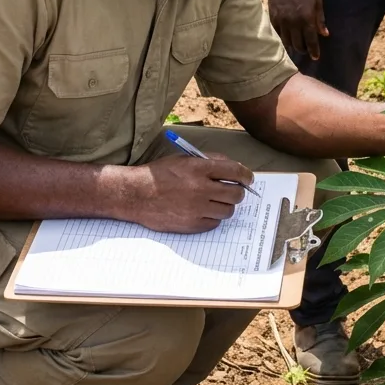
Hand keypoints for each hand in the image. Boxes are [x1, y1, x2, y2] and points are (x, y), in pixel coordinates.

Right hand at [120, 153, 254, 232]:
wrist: (136, 194)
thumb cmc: (160, 174)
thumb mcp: (185, 159)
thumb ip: (210, 161)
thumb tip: (233, 168)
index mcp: (200, 168)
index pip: (235, 171)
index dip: (246, 175)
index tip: (249, 179)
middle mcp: (200, 188)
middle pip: (236, 194)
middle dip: (238, 192)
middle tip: (233, 191)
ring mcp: (197, 209)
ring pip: (228, 210)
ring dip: (226, 205)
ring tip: (216, 201)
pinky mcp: (192, 225)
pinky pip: (215, 223)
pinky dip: (213, 217)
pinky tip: (204, 211)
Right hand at [267, 0, 327, 58]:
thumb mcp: (317, 1)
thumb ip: (320, 19)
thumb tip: (325, 34)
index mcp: (307, 18)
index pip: (311, 41)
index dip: (314, 51)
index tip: (316, 57)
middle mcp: (294, 22)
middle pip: (298, 44)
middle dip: (303, 50)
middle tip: (307, 51)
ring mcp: (282, 21)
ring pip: (287, 42)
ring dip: (293, 47)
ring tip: (297, 47)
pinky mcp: (273, 18)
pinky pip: (279, 33)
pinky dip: (284, 38)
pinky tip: (288, 38)